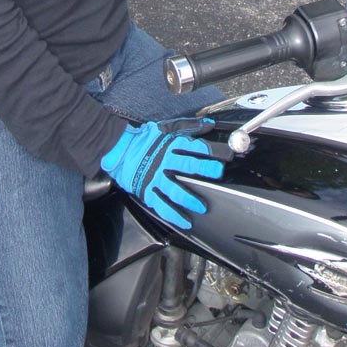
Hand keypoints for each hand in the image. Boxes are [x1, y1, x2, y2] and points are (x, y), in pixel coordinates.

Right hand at [101, 121, 224, 229]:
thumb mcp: (166, 128)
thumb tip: (209, 124)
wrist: (119, 150)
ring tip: (202, 207)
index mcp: (170, 145)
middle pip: (187, 166)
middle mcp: (164, 161)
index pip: (194, 147)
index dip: (211, 151)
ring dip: (189, 198)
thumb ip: (188, 126)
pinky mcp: (148, 191)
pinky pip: (162, 205)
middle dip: (204, 169)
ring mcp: (155, 178)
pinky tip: (185, 222)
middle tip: (218, 173)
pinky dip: (173, 215)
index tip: (226, 155)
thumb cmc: (145, 139)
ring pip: (174, 189)